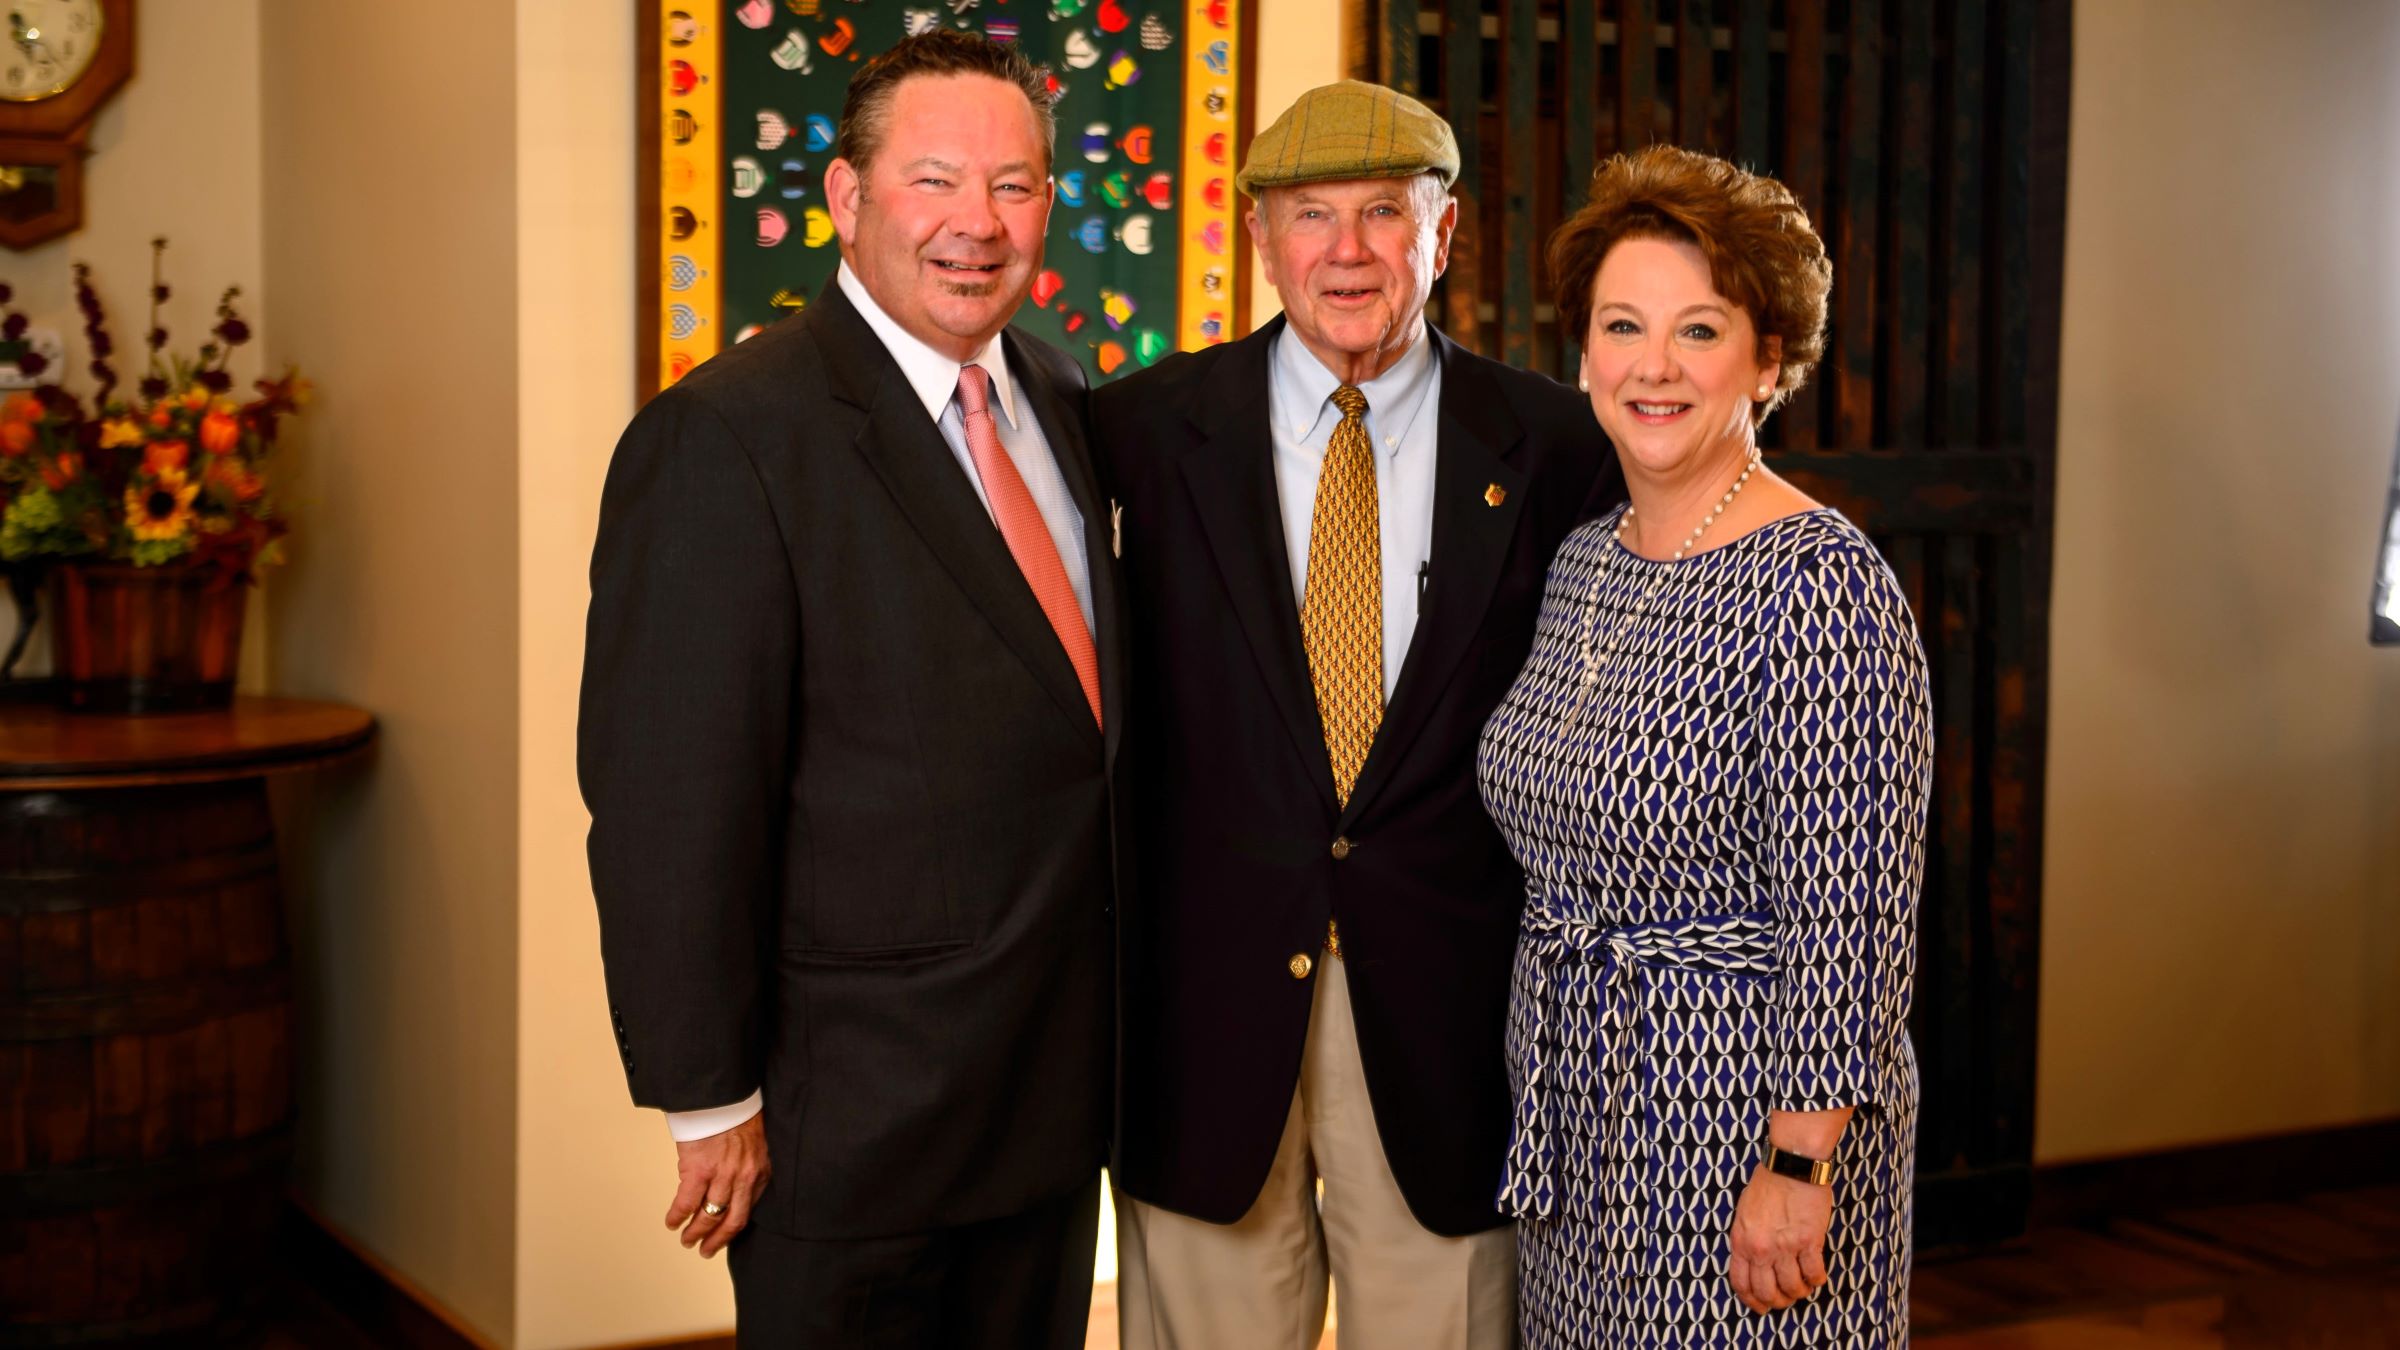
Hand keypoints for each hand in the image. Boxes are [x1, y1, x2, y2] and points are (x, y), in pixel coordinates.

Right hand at [666, 1112, 770, 1257]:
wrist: (723, 1094)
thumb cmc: (738, 1114)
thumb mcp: (755, 1144)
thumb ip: (749, 1167)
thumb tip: (734, 1186)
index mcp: (760, 1172)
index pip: (749, 1211)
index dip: (735, 1230)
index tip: (725, 1239)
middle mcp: (745, 1178)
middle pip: (732, 1222)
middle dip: (717, 1241)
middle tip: (705, 1250)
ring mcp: (722, 1176)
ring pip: (709, 1216)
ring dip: (695, 1233)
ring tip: (686, 1240)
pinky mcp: (699, 1170)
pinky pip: (686, 1203)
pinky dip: (678, 1216)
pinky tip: (672, 1222)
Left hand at [1727, 1165, 1831, 1313]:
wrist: (1790, 1165)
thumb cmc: (1767, 1184)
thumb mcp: (1743, 1214)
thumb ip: (1746, 1240)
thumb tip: (1753, 1263)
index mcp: (1741, 1241)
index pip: (1741, 1283)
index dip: (1752, 1301)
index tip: (1761, 1307)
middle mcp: (1760, 1249)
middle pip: (1767, 1292)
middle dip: (1778, 1302)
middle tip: (1786, 1298)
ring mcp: (1785, 1247)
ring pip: (1792, 1287)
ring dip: (1799, 1291)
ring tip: (1803, 1285)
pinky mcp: (1809, 1242)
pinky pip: (1813, 1274)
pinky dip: (1817, 1280)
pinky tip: (1817, 1275)